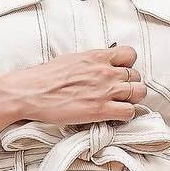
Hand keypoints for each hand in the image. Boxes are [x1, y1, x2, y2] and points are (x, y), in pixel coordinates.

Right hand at [0, 45, 145, 129]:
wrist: (30, 92)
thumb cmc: (44, 77)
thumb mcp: (71, 60)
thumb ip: (89, 62)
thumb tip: (96, 67)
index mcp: (97, 56)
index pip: (130, 54)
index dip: (128, 65)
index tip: (120, 73)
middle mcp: (105, 71)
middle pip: (136, 76)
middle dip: (129, 85)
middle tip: (118, 94)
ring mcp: (105, 90)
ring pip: (139, 93)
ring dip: (131, 100)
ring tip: (118, 105)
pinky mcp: (101, 110)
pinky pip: (129, 112)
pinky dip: (125, 115)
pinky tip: (113, 116)